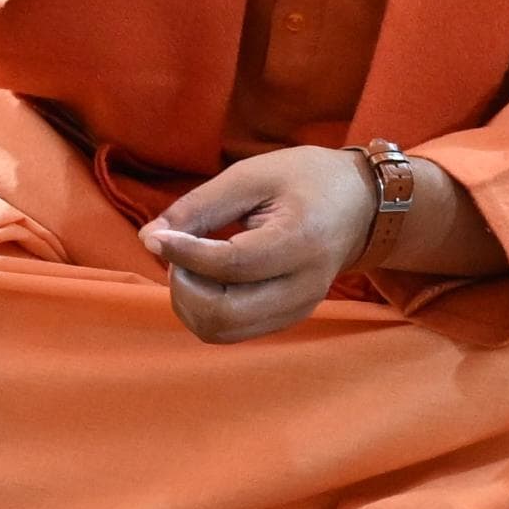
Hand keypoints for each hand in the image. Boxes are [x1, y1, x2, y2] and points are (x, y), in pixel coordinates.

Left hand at [141, 146, 377, 344]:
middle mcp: (304, 286)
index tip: (157, 237)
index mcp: (301, 241)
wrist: (359, 206)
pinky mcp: (287, 319)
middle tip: (180, 251)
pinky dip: (203, 310)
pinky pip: (230, 331)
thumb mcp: (251, 176)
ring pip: (221, 331)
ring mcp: (298, 309)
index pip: (231, 265)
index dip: (184, 254)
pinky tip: (205, 278)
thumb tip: (149, 239)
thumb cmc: (304, 181)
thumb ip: (199, 207)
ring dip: (188, 302)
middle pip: (223, 313)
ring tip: (191, 264)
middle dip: (183, 285)